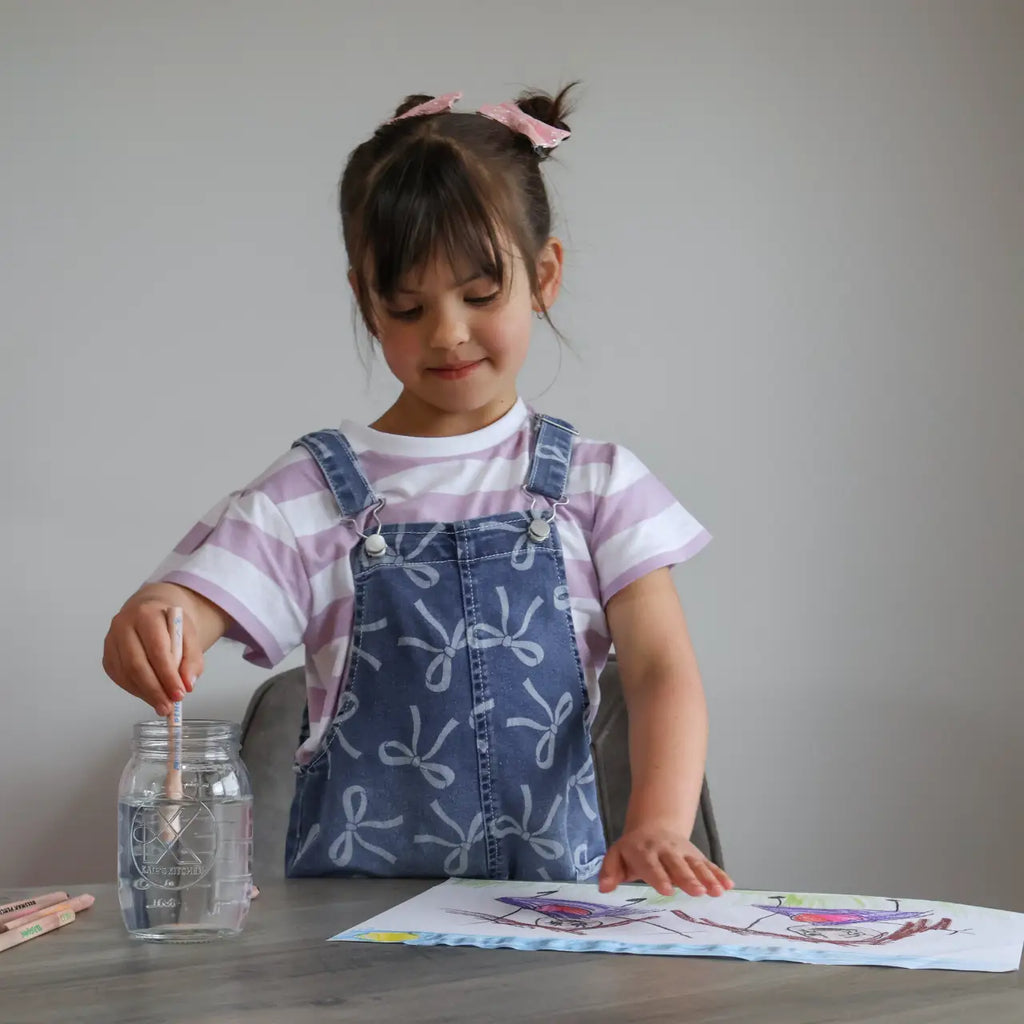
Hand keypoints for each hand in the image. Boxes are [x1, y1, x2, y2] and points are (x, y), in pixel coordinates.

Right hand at [102, 584, 205, 715]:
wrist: (151, 613)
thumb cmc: (170, 625)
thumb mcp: (189, 634)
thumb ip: (192, 659)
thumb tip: (188, 684)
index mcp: (147, 614)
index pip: (156, 649)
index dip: (168, 675)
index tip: (180, 694)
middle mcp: (123, 625)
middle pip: (136, 664)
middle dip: (155, 690)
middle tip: (169, 707)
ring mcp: (111, 641)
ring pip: (126, 674)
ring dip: (145, 694)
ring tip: (163, 705)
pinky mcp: (107, 656)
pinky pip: (120, 678)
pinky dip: (136, 690)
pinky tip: (150, 695)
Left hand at [598, 821, 733, 897]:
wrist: (653, 826)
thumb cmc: (633, 849)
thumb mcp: (616, 855)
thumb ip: (610, 871)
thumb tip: (604, 887)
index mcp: (644, 852)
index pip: (651, 866)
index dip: (659, 877)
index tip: (667, 890)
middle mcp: (665, 851)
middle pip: (677, 865)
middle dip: (687, 878)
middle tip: (697, 892)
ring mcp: (683, 852)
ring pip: (696, 864)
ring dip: (707, 877)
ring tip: (717, 891)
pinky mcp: (696, 855)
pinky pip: (708, 864)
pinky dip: (719, 874)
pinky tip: (728, 885)